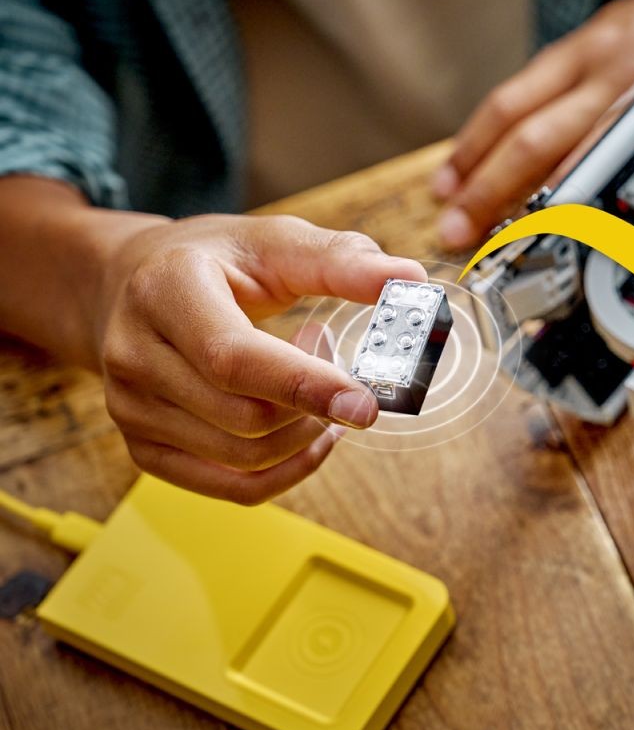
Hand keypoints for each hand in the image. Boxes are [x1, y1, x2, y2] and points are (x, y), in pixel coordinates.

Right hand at [93, 214, 425, 503]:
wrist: (136, 284)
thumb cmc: (218, 261)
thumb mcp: (276, 241)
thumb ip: (341, 259)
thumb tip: (407, 276)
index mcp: (164, 291)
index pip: (234, 359)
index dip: (306, 385)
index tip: (366, 402)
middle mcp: (134, 353)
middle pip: (245, 417)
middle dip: (314, 404)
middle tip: (334, 357)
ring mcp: (130, 408)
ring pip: (244, 458)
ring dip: (306, 433)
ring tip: (317, 385)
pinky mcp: (144, 448)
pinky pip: (233, 488)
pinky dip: (289, 470)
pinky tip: (312, 433)